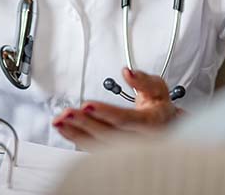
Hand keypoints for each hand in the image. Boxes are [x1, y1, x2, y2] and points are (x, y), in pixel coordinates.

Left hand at [52, 68, 181, 149]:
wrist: (166, 129)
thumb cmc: (159, 107)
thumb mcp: (158, 88)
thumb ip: (143, 80)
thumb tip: (127, 72)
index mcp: (150, 124)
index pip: (126, 120)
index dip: (106, 113)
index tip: (87, 105)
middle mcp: (138, 140)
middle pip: (108, 134)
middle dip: (85, 124)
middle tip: (66, 113)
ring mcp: (126, 149)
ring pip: (98, 145)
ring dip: (76, 133)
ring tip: (58, 121)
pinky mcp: (114, 152)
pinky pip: (93, 148)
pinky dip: (76, 138)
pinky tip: (64, 129)